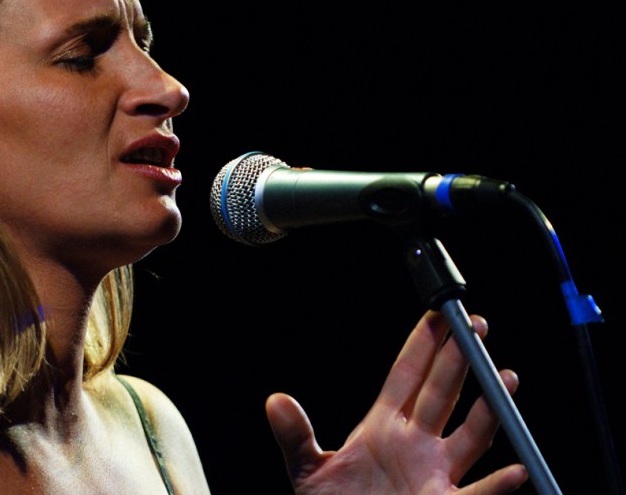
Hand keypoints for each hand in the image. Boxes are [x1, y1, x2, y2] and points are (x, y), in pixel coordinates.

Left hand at [266, 311, 528, 493]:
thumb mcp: (308, 471)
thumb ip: (296, 437)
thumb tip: (275, 401)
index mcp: (383, 428)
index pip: (407, 376)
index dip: (422, 345)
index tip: (436, 313)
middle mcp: (415, 445)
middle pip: (441, 393)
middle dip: (459, 359)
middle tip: (476, 324)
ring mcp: (433, 474)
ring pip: (470, 436)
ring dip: (488, 410)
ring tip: (505, 378)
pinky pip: (476, 494)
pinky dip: (497, 485)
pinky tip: (516, 471)